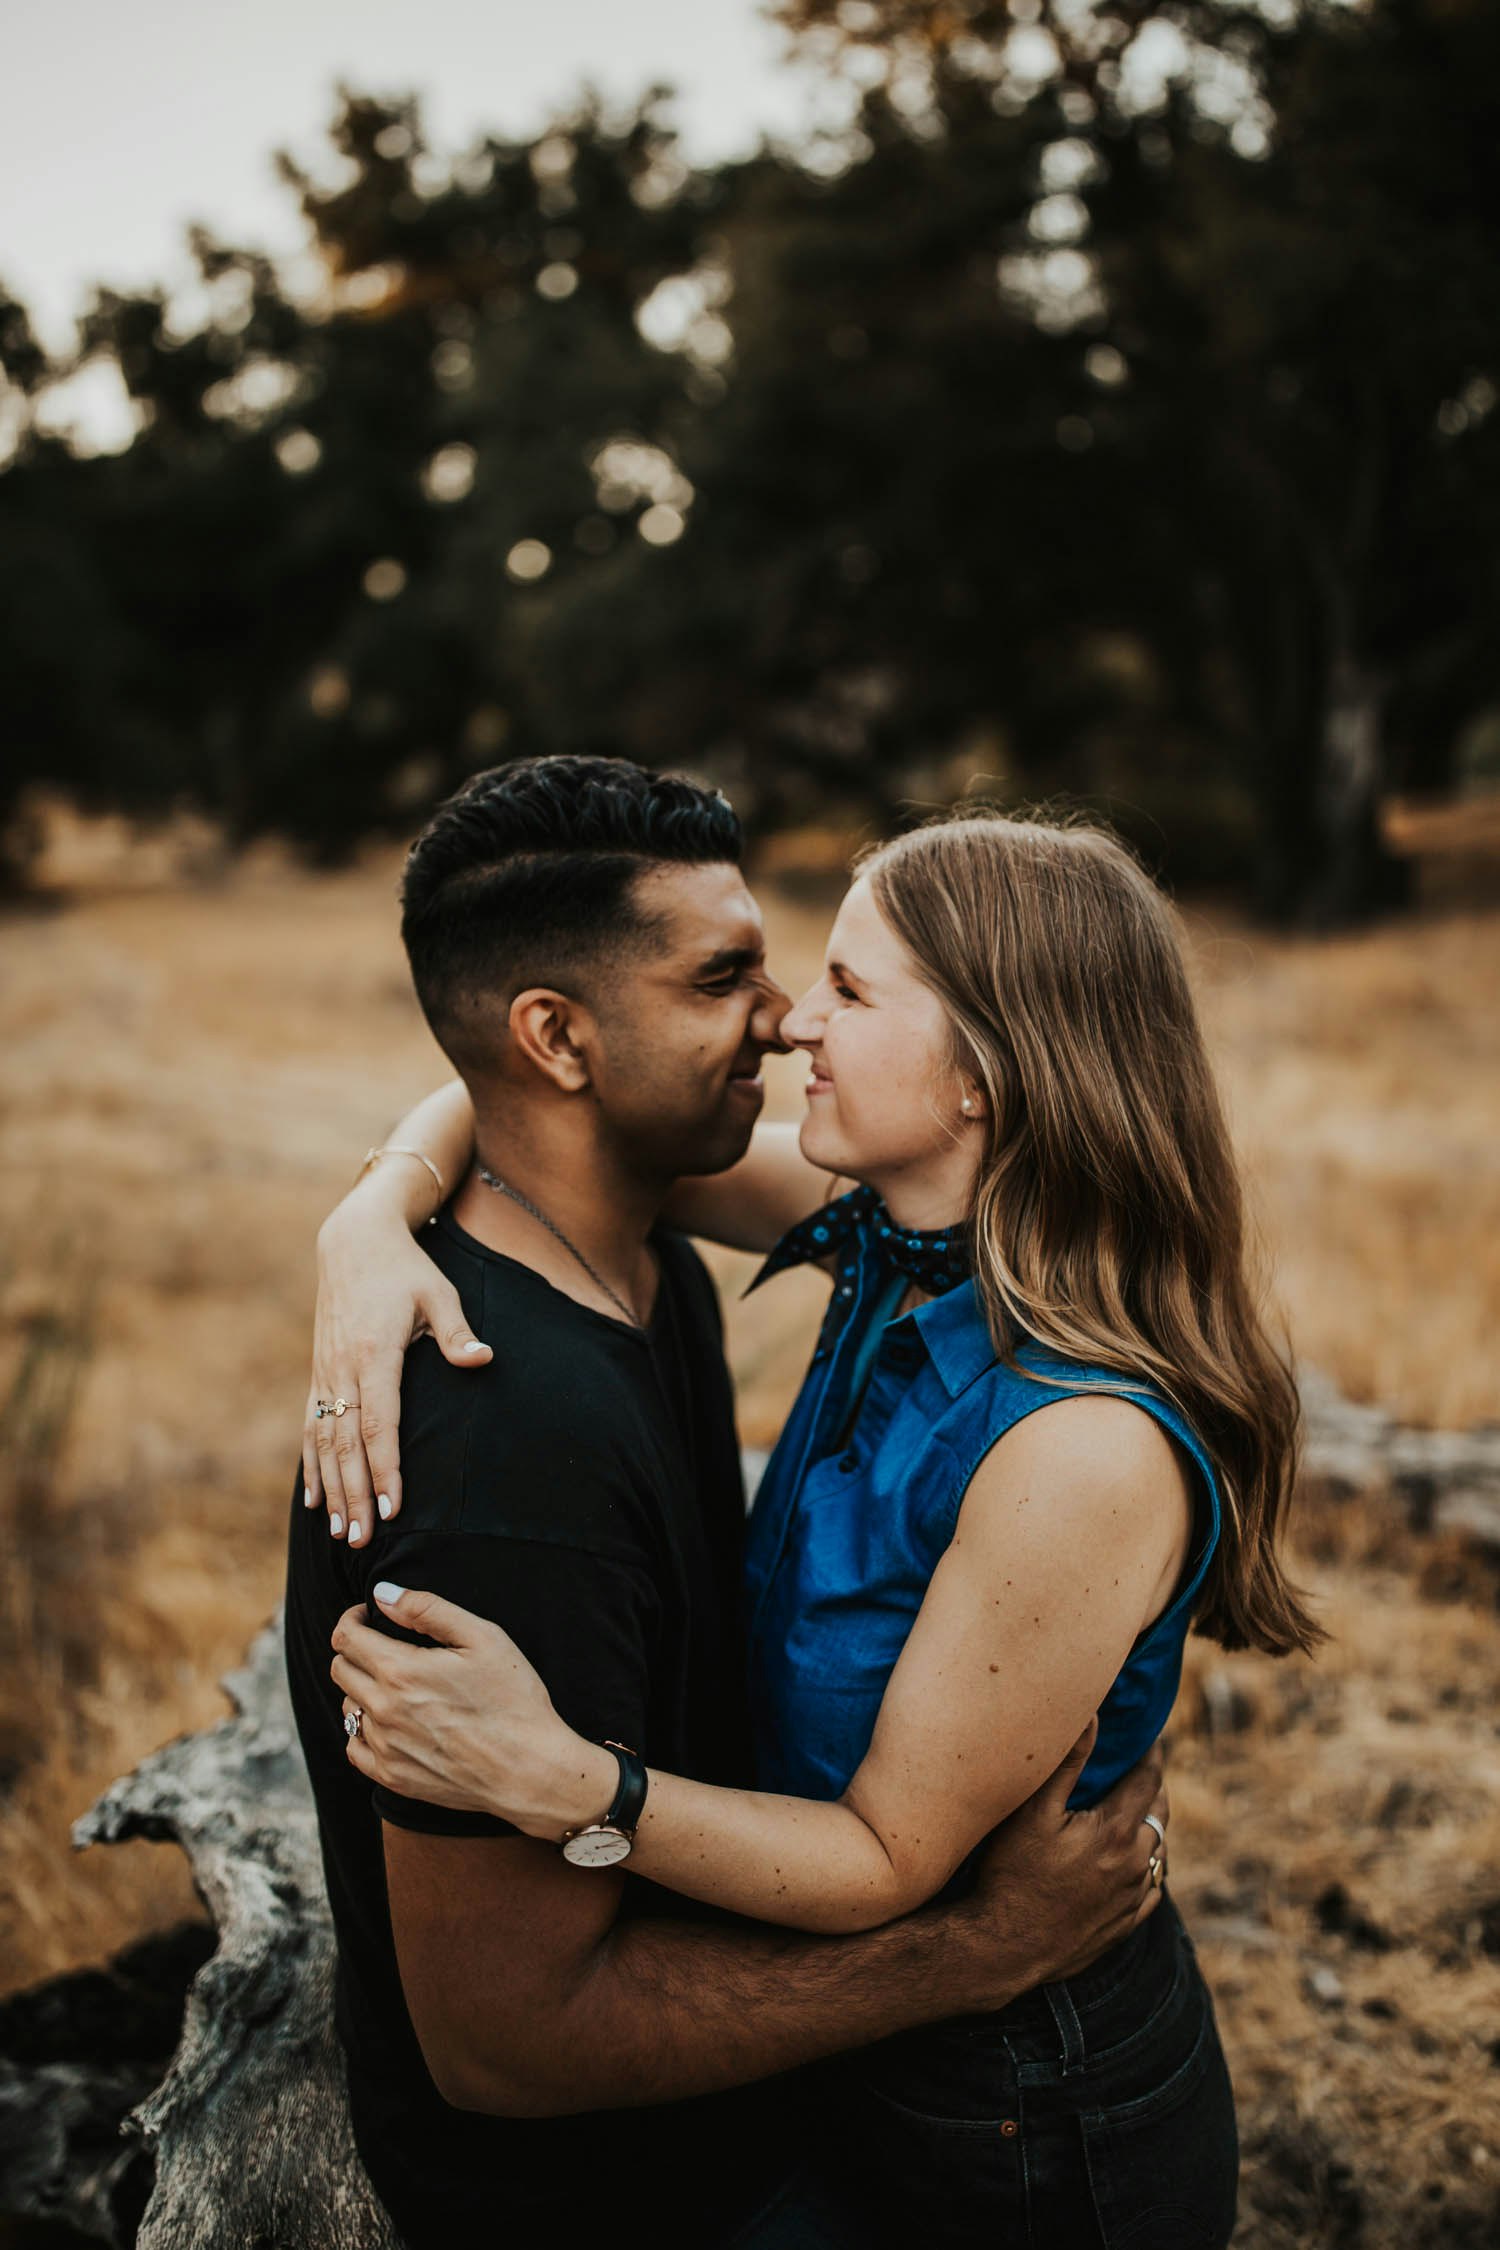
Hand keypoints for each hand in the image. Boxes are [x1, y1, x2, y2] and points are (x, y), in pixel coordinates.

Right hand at [303, 1201, 491, 1546]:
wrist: (354, 1240)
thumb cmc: (405, 1268)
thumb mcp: (438, 1292)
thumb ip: (456, 1332)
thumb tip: (482, 1360)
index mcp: (374, 1353)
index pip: (379, 1423)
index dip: (383, 1467)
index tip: (390, 1508)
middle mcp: (343, 1369)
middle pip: (347, 1443)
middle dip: (354, 1495)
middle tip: (362, 1541)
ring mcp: (326, 1373)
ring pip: (324, 1441)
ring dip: (332, 1490)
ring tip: (339, 1533)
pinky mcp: (319, 1373)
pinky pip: (311, 1426)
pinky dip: (313, 1466)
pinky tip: (315, 1499)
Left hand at [330, 1585, 613, 1834]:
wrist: (529, 1769)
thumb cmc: (513, 1699)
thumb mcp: (483, 1637)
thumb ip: (428, 1609)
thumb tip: (382, 1594)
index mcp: (400, 1671)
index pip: (346, 1638)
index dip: (352, 1619)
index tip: (368, 1615)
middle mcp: (383, 1710)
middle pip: (340, 1669)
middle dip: (355, 1649)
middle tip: (383, 1645)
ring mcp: (385, 1747)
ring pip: (346, 1708)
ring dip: (362, 1689)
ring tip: (395, 1684)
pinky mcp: (392, 1777)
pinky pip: (354, 1748)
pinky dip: (364, 1730)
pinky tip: (391, 1722)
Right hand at [949, 1721, 1167, 2009]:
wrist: (1004, 1948)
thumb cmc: (1011, 1874)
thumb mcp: (1032, 1811)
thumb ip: (1067, 1762)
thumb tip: (1092, 1717)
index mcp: (1115, 1832)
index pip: (1148, 1780)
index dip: (1150, 1754)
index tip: (1149, 1736)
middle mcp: (1134, 1865)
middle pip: (1159, 1814)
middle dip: (1153, 1787)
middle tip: (1141, 1767)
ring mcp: (1132, 1900)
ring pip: (1158, 1852)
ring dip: (1150, 1828)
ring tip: (1135, 1810)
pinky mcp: (1124, 1926)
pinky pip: (1152, 1890)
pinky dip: (1148, 1868)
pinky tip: (1133, 1862)